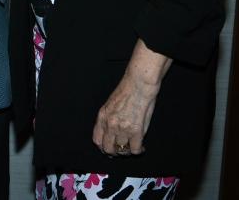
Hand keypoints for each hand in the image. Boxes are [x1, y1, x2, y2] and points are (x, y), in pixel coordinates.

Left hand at [92, 40, 170, 155]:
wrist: (138, 85)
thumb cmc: (127, 91)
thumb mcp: (110, 105)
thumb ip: (109, 119)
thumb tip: (112, 133)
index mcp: (102, 117)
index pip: (97, 140)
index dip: (103, 146)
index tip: (109, 148)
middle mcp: (110, 125)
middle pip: (108, 149)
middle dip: (115, 152)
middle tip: (122, 151)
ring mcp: (123, 129)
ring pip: (122, 151)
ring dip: (128, 151)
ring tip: (133, 147)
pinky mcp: (136, 131)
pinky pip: (135, 149)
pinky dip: (139, 150)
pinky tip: (142, 147)